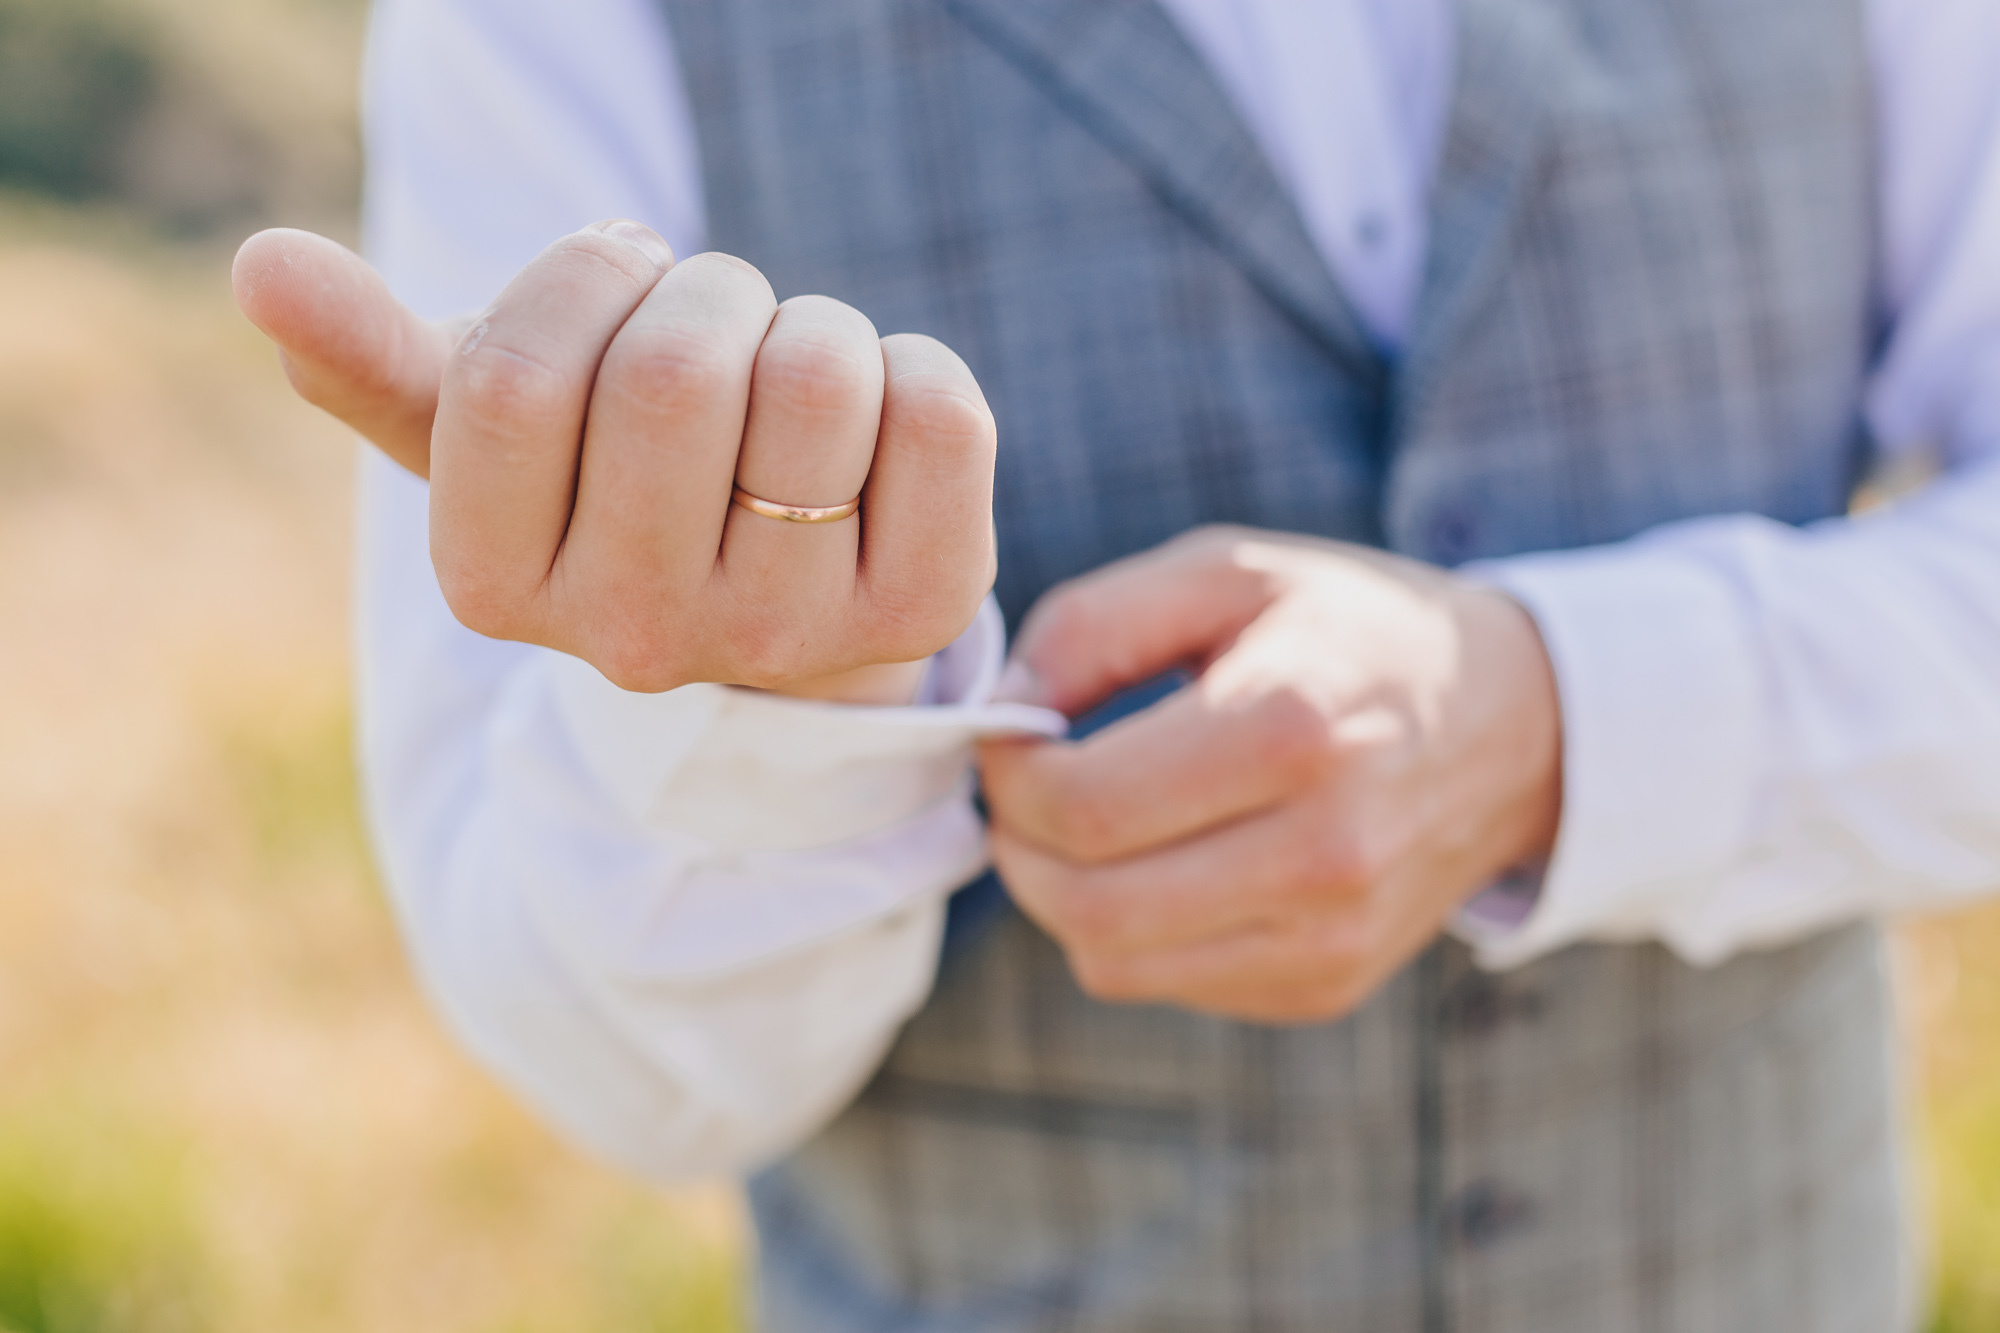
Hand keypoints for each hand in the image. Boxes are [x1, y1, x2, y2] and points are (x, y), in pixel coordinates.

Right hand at [231, 223, 996, 702]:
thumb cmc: (619, 488)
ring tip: (790, 389)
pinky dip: (914, 369)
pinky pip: (941, 408)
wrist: (781, 608)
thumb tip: (260, 267)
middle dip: (704, 296)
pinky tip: (877, 435)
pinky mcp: (924, 605)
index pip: (509, 379)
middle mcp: (637, 638)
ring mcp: (787, 635)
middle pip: (675, 373)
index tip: (615, 283)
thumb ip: (377, 359)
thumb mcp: (488, 436)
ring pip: (818, 373)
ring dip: (810, 328)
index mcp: (493, 586)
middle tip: (713, 336)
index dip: (579, 279)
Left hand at [978, 527, 1562, 1023]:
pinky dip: (1130, 930)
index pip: (1084, 806)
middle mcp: (1324, 851)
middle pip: (1087, 904)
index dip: (1008, 777)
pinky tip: (1167, 859)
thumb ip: (1092, 625)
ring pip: (1112, 961)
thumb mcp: (1226, 571)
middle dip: (1018, 846)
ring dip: (1061, 895)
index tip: (1013, 736)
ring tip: (1086, 822)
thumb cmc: (1348, 630)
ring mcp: (1333, 936)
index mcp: (1293, 728)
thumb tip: (1004, 714)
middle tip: (1024, 790)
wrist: (1515, 726)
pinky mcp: (1329, 986)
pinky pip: (1166, 984)